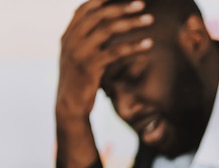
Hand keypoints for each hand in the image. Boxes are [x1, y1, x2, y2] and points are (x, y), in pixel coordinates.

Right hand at [56, 0, 152, 119]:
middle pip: (98, 15)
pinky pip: (116, 51)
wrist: (70, 106)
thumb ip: (87, 41)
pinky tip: (149, 44)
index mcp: (67, 35)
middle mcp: (71, 40)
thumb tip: (104, 27)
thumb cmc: (80, 82)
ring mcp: (80, 52)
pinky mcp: (91, 67)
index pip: (83, 9)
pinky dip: (134, 46)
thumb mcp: (78, 58)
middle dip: (121, 7)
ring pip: (108, 29)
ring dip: (131, 22)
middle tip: (142, 4)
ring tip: (150, 19)